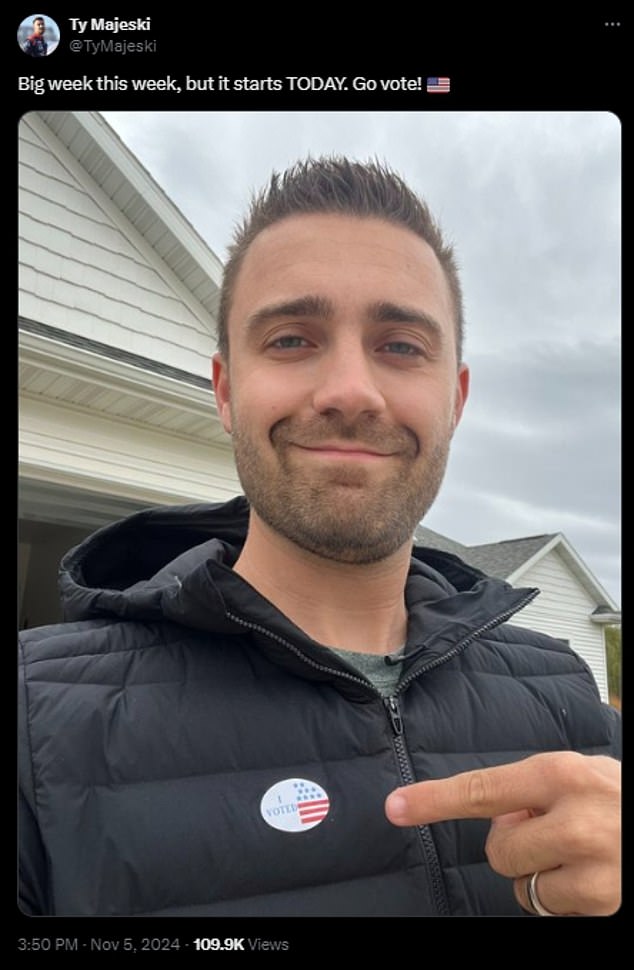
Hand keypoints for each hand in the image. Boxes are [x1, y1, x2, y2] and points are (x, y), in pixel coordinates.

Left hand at [385, 752, 620, 915]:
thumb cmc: (621, 800)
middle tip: (549, 832)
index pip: (482, 789)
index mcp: (562, 774)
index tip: (395, 806)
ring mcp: (593, 868)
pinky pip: (555, 910)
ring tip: (579, 855)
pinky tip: (594, 878)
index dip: (433, 799)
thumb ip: (535, 789)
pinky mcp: (605, 906)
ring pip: (524, 887)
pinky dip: (566, 899)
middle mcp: (575, 818)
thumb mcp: (582, 775)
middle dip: (514, 847)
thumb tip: (495, 816)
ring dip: (542, 877)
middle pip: (499, 851)